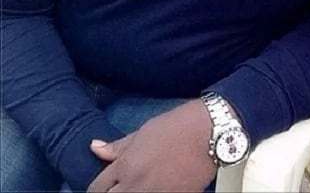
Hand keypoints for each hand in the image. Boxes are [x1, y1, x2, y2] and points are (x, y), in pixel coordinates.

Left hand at [87, 100, 215, 192]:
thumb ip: (118, 146)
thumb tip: (94, 147)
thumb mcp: (144, 131)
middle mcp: (136, 185)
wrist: (211, 133)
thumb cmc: (177, 126)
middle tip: (120, 186)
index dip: (99, 188)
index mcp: (126, 165)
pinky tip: (156, 188)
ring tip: (140, 186)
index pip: (97, 188)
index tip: (105, 186)